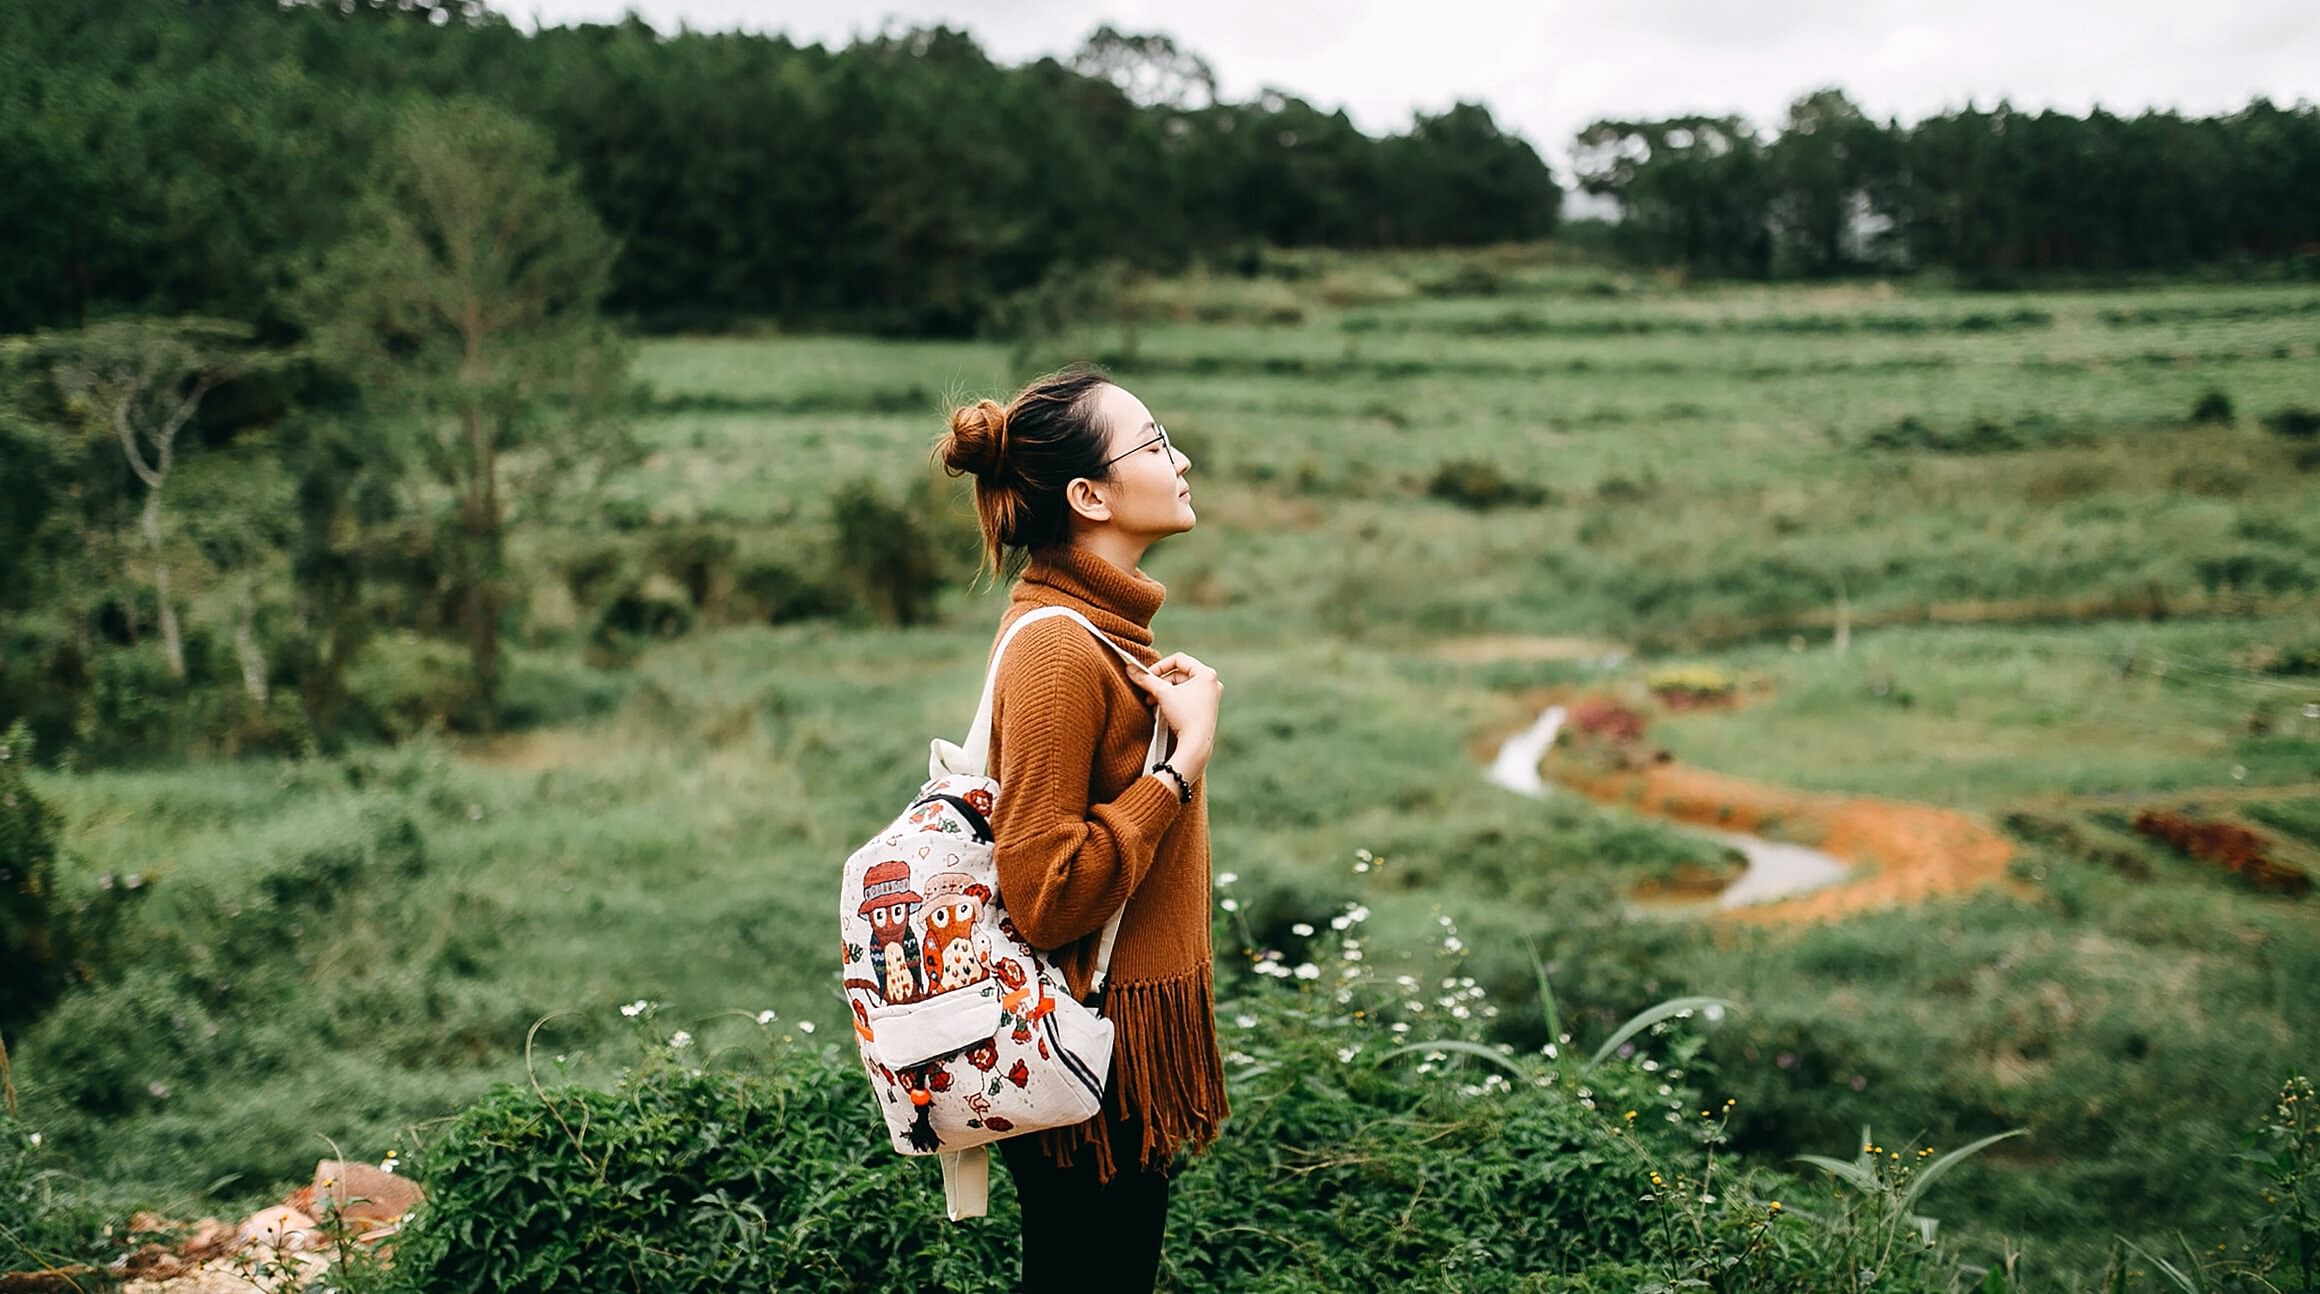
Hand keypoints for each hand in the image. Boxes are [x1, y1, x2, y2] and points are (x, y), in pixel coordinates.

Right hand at [1126, 651, 1220, 782]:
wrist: (1196, 745)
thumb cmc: (1184, 717)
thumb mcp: (1162, 693)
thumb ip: (1145, 679)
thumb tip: (1130, 668)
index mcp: (1206, 674)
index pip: (1179, 659)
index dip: (1160, 665)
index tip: (1148, 676)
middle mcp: (1212, 683)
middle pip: (1179, 674)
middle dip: (1160, 683)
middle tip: (1148, 693)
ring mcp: (1210, 697)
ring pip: (1181, 687)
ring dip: (1164, 693)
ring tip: (1153, 704)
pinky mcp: (1206, 709)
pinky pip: (1186, 697)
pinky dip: (1172, 701)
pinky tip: (1162, 711)